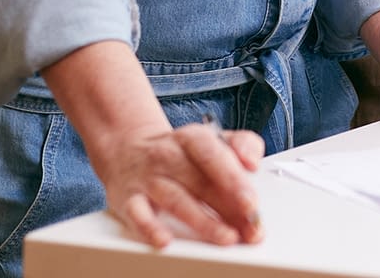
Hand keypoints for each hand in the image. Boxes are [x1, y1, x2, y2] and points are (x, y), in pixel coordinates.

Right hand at [87, 120, 265, 249]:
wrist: (127, 148)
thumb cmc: (180, 151)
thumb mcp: (211, 138)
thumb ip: (241, 144)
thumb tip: (253, 161)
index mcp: (193, 138)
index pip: (214, 155)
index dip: (234, 179)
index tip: (252, 202)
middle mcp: (169, 157)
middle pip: (200, 182)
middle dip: (229, 207)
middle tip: (251, 226)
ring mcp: (149, 179)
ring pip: (176, 200)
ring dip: (202, 222)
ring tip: (226, 237)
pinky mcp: (129, 200)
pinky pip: (138, 214)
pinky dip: (150, 228)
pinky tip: (165, 240)